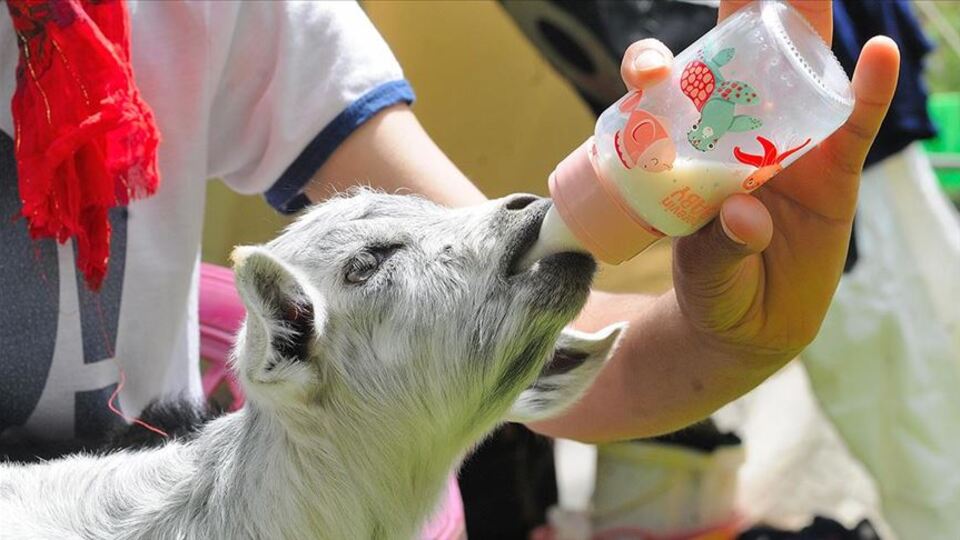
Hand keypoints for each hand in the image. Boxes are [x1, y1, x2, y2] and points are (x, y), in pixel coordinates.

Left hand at [621, 1, 900, 360]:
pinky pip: (854, 129)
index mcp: (691, 148)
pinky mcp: (834, 174)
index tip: (649, 75)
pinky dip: (869, 94)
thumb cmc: (713, 287)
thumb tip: (746, 214)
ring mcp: (790, 149)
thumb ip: (716, 249)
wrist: (752, 327)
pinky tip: (878, 55)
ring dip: (807, 29)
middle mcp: (739, 136)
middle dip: (740, 17)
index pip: (670, 92)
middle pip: (738, 65)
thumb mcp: (702, 272)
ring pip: (800, 80)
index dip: (656, 68)